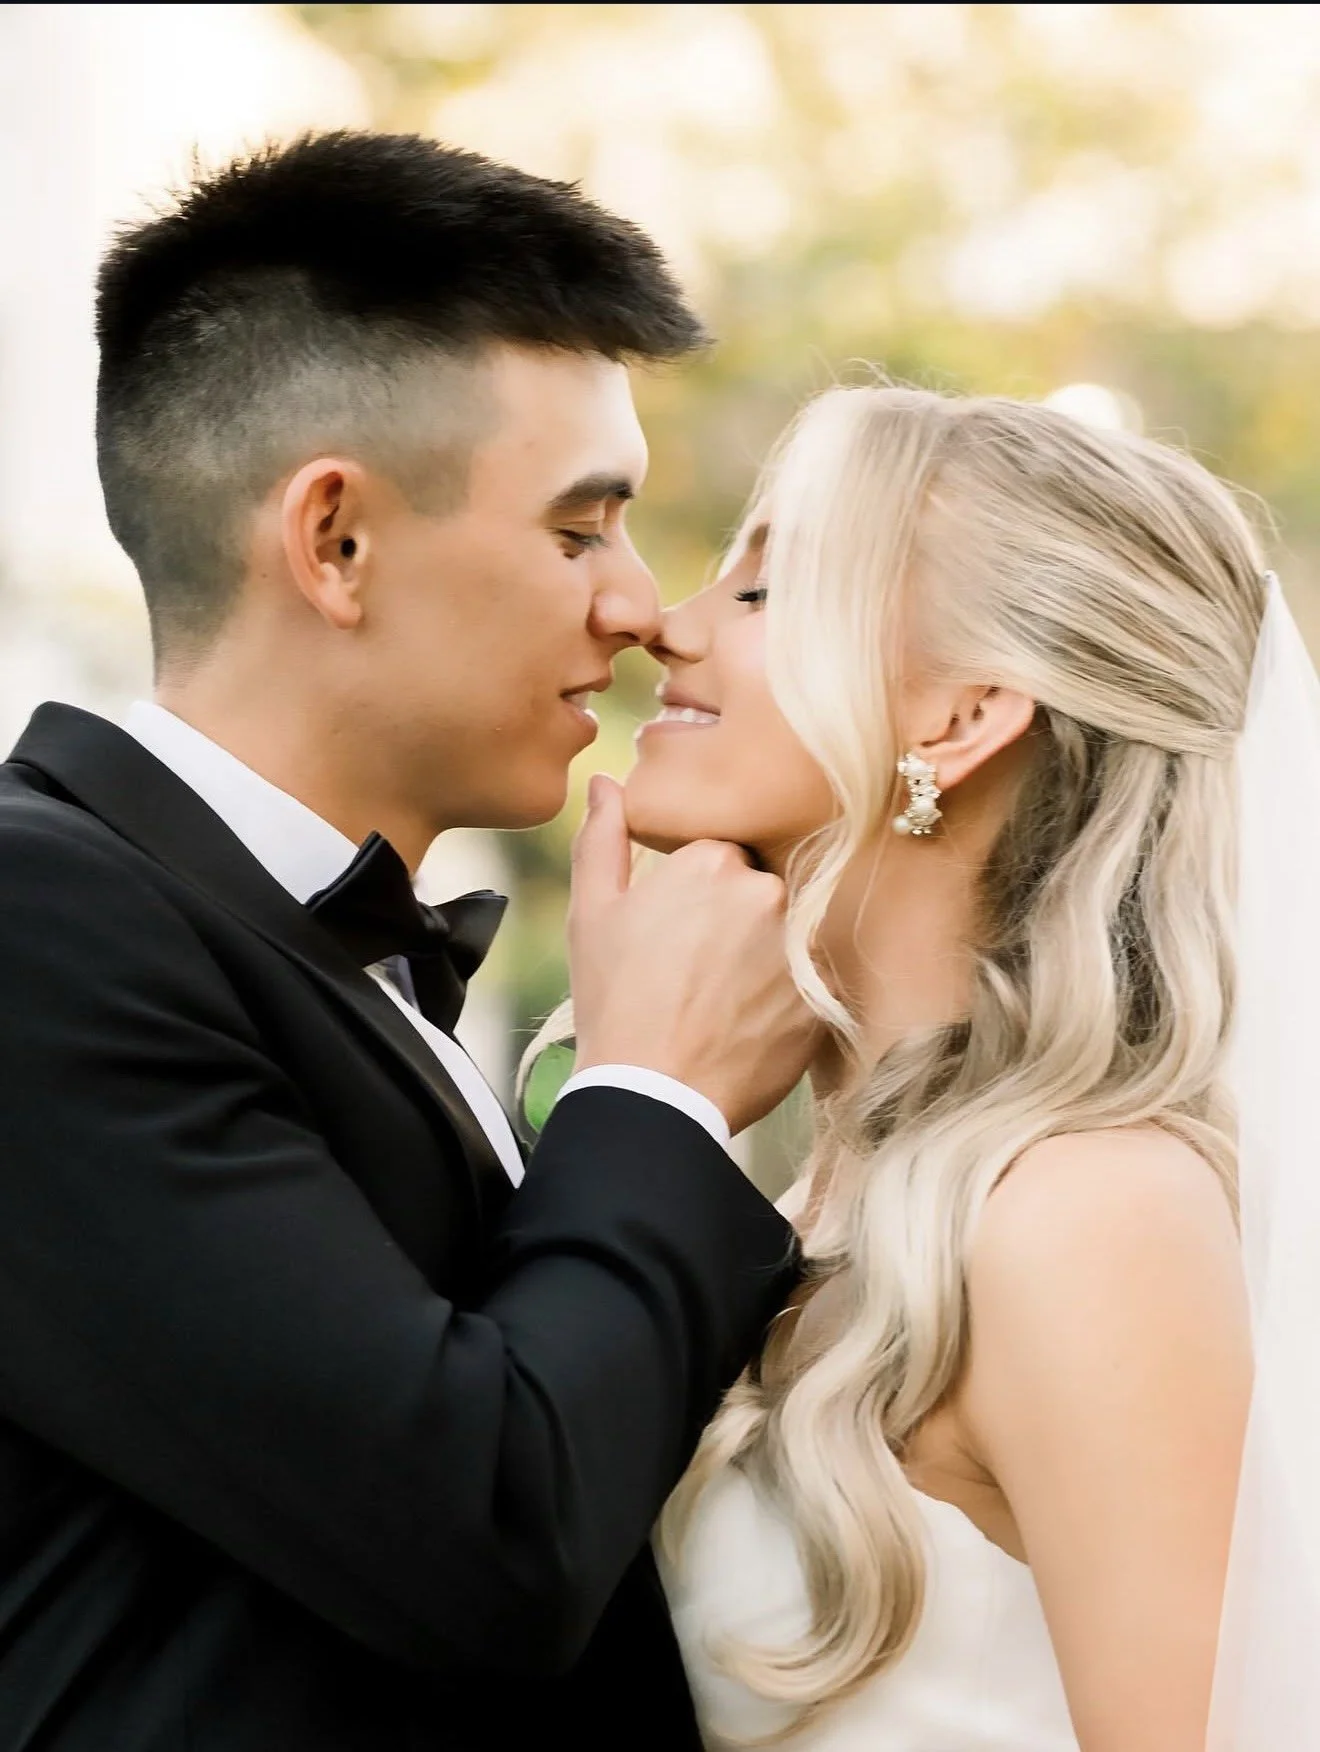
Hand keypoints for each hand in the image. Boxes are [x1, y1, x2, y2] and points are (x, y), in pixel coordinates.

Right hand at [568, 776, 820, 1134]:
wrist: (652, 1096)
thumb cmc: (614, 1003)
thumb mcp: (592, 913)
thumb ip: (603, 837)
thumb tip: (607, 781)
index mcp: (710, 861)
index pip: (723, 852)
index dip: (700, 890)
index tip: (681, 928)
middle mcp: (765, 891)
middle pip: (761, 888)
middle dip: (737, 920)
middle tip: (698, 970)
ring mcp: (799, 944)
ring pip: (788, 934)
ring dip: (764, 957)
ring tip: (724, 1002)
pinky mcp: (823, 997)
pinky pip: (811, 985)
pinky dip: (785, 1001)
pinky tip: (748, 1027)